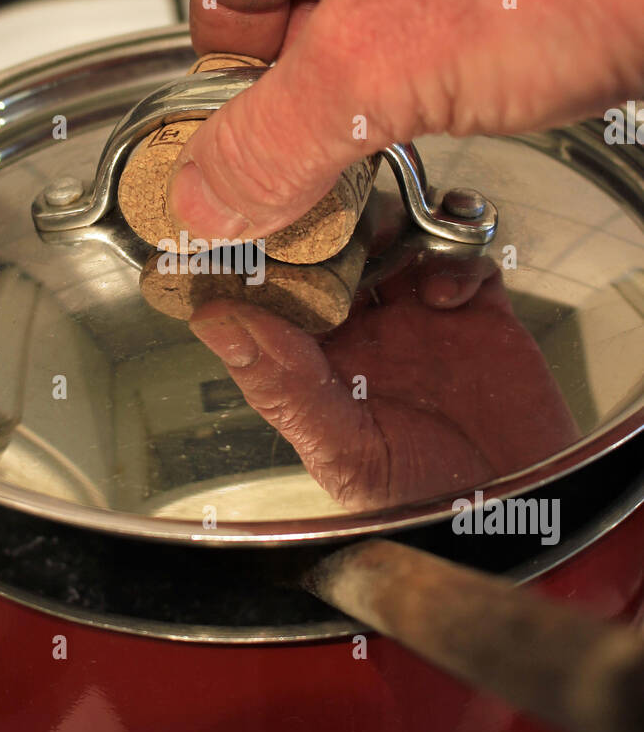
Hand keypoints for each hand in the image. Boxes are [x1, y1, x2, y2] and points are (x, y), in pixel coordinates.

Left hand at [188, 248, 578, 510]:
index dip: (261, 258)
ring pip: (397, 239)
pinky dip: (456, 256)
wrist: (517, 519)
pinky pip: (464, 257)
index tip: (248, 225)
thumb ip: (284, 386)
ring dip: (393, 226)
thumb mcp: (343, 455)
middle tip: (330, 211)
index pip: (276, 294)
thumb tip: (214, 320)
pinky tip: (448, 293)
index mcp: (318, 365)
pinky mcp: (480, 315)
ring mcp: (422, 320)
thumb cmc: (421, 507)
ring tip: (392, 240)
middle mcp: (366, 336)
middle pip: (336, 251)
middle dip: (331, 225)